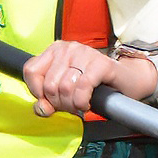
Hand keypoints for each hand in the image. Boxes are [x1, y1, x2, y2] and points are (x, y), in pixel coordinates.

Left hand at [22, 40, 146, 116]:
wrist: (127, 80)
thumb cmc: (93, 85)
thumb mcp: (64, 91)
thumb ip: (47, 99)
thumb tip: (42, 109)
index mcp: (54, 51)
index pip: (30, 71)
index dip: (37, 92)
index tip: (50, 100)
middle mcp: (67, 48)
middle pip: (48, 84)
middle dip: (58, 103)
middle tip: (70, 106)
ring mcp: (85, 53)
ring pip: (64, 87)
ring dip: (71, 104)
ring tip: (79, 104)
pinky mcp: (101, 63)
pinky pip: (82, 87)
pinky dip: (82, 101)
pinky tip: (86, 103)